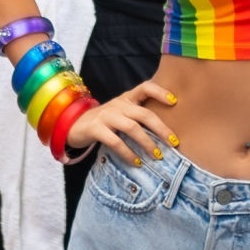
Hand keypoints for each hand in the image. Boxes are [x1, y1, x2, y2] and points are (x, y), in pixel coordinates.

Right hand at [66, 79, 180, 163]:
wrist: (74, 125)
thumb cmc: (106, 121)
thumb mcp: (121, 112)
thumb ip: (138, 114)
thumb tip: (166, 130)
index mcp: (127, 98)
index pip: (145, 87)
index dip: (160, 92)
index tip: (175, 102)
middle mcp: (118, 104)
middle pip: (144, 113)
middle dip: (161, 129)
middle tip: (174, 142)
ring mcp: (106, 116)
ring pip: (132, 128)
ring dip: (147, 143)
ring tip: (157, 156)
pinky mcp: (96, 129)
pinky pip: (115, 142)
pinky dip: (128, 153)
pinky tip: (137, 162)